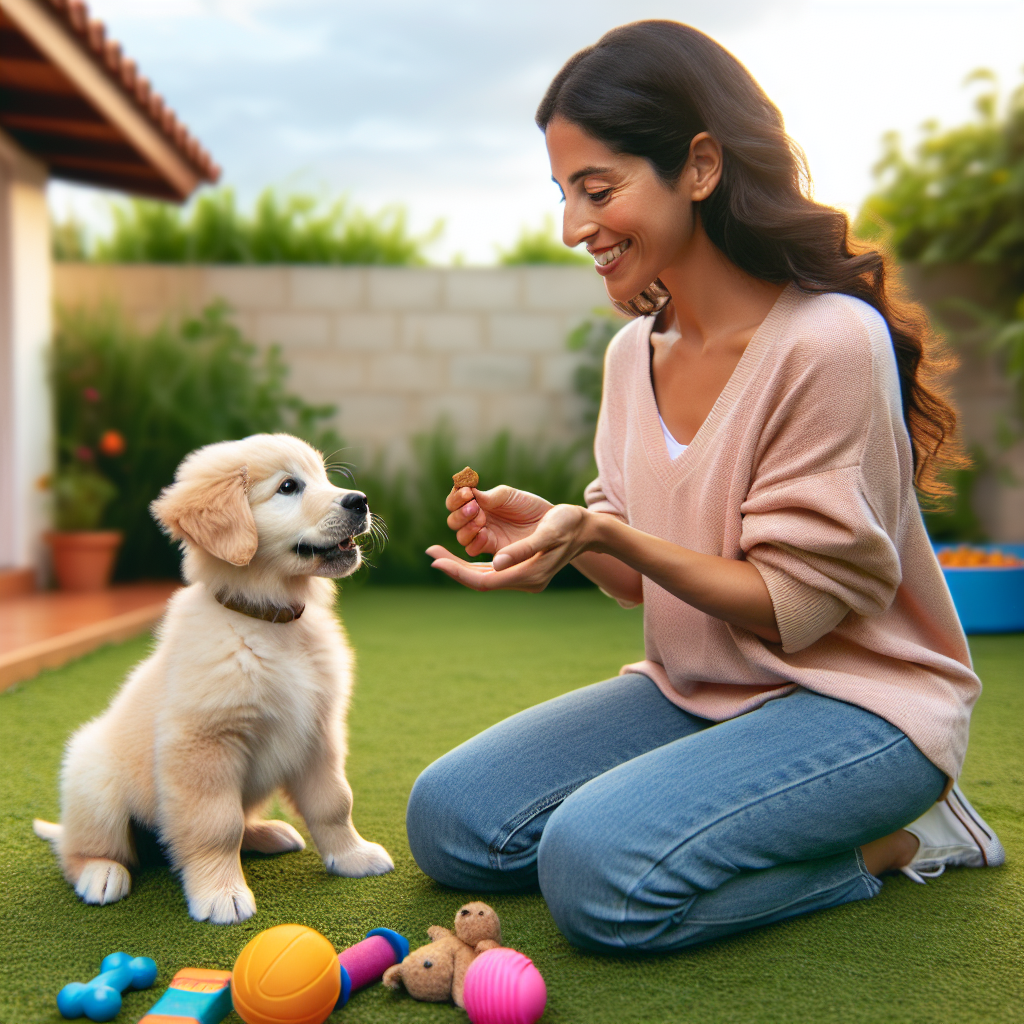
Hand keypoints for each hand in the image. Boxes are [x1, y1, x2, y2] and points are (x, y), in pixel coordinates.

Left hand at [428, 504, 591, 591]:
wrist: (586, 529)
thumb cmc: (569, 525)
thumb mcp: (548, 533)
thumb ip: (523, 549)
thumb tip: (498, 563)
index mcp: (530, 576)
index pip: (486, 581)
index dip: (459, 572)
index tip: (436, 560)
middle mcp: (524, 581)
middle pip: (480, 580)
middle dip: (453, 568)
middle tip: (430, 552)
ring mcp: (522, 578)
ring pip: (483, 576)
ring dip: (459, 566)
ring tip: (437, 552)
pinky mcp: (520, 569)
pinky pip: (490, 570)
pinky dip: (472, 562)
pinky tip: (457, 554)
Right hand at [444, 484, 552, 556]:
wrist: (554, 523)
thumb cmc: (531, 507)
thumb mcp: (509, 497)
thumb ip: (490, 497)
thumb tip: (467, 493)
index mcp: (479, 506)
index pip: (456, 504)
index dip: (455, 499)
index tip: (466, 492)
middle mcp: (478, 523)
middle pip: (455, 522)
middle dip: (460, 514)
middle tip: (474, 506)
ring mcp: (485, 538)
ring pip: (462, 537)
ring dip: (466, 527)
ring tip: (480, 517)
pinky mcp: (494, 552)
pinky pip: (475, 551)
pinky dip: (474, 542)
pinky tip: (483, 533)